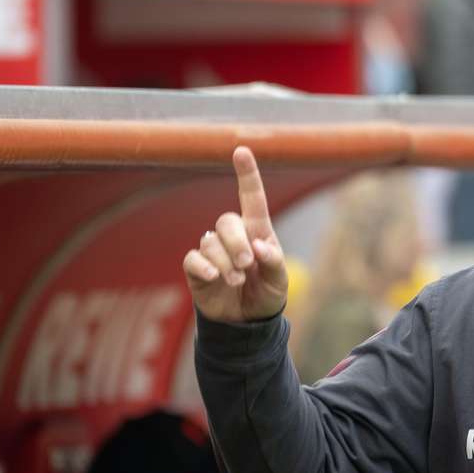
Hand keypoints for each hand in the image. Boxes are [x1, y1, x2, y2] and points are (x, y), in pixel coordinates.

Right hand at [182, 146, 288, 322]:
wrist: (246, 321)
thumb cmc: (267, 294)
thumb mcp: (280, 281)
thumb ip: (274, 262)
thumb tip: (259, 246)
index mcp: (258, 231)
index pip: (252, 198)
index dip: (247, 175)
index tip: (241, 150)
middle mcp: (233, 236)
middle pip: (226, 221)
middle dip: (237, 243)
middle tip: (247, 265)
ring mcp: (213, 250)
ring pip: (210, 242)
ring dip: (225, 263)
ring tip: (237, 282)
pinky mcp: (197, 267)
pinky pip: (193, 258)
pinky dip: (204, 267)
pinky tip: (214, 278)